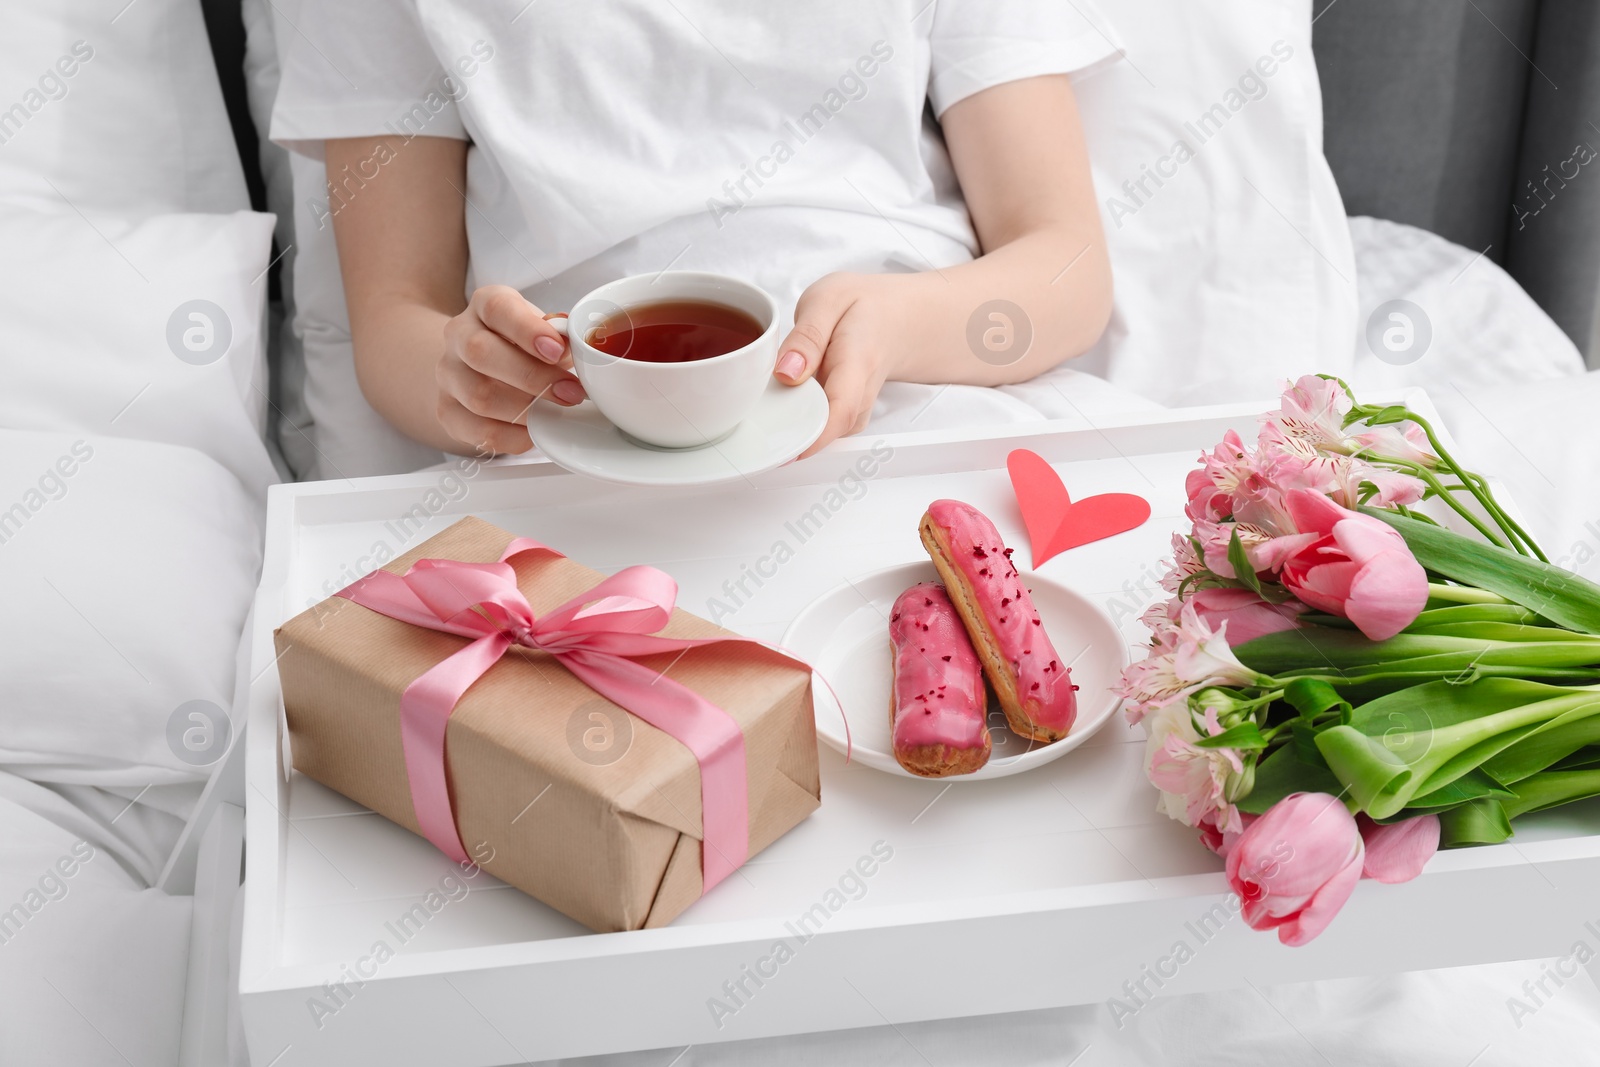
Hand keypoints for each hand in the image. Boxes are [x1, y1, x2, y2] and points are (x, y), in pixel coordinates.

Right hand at [436, 285, 585, 453]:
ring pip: (479, 396)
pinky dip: (514, 437)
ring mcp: (448, 374)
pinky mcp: (448, 411)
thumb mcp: (545, 331)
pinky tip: (536, 432)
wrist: (481, 369)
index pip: (496, 309)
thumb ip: (562, 337)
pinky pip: (479, 431)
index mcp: (484, 306)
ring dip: (527, 410)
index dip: (527, 330)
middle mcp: (458, 335)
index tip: (557, 350)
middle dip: (533, 377)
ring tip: (557, 413)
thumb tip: (581, 350)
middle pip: (480, 353)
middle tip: (571, 393)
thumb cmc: (523, 347)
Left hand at [774, 273, 904, 459]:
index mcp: (858, 362)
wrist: (895, 318)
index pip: (840, 412)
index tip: (778, 445)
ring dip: (789, 424)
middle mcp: (861, 395)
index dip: (809, 436)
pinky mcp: (846, 417)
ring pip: (820, 432)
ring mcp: (856, 410)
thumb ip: (806, 337)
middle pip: (825, 431)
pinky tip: (785, 399)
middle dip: (786, 432)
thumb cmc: (863, 307)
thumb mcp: (828, 300)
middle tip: (755, 417)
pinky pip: (818, 427)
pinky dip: (796, 418)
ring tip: (769, 400)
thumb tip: (786, 373)